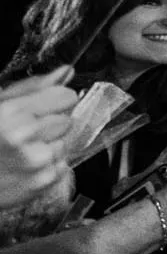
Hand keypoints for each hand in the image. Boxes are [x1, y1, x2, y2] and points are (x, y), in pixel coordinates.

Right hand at [0, 68, 76, 208]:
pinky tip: (26, 166)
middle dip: (52, 124)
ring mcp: (38, 161)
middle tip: (27, 133)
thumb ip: (31, 88)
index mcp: (11, 114)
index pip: (66, 97)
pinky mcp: (45, 182)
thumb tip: (65, 72)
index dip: (57, 100)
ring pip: (67, 143)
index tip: (47, 106)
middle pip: (68, 120)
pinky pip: (64, 165)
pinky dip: (50, 166)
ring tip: (23, 151)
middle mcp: (25, 137)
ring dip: (51, 146)